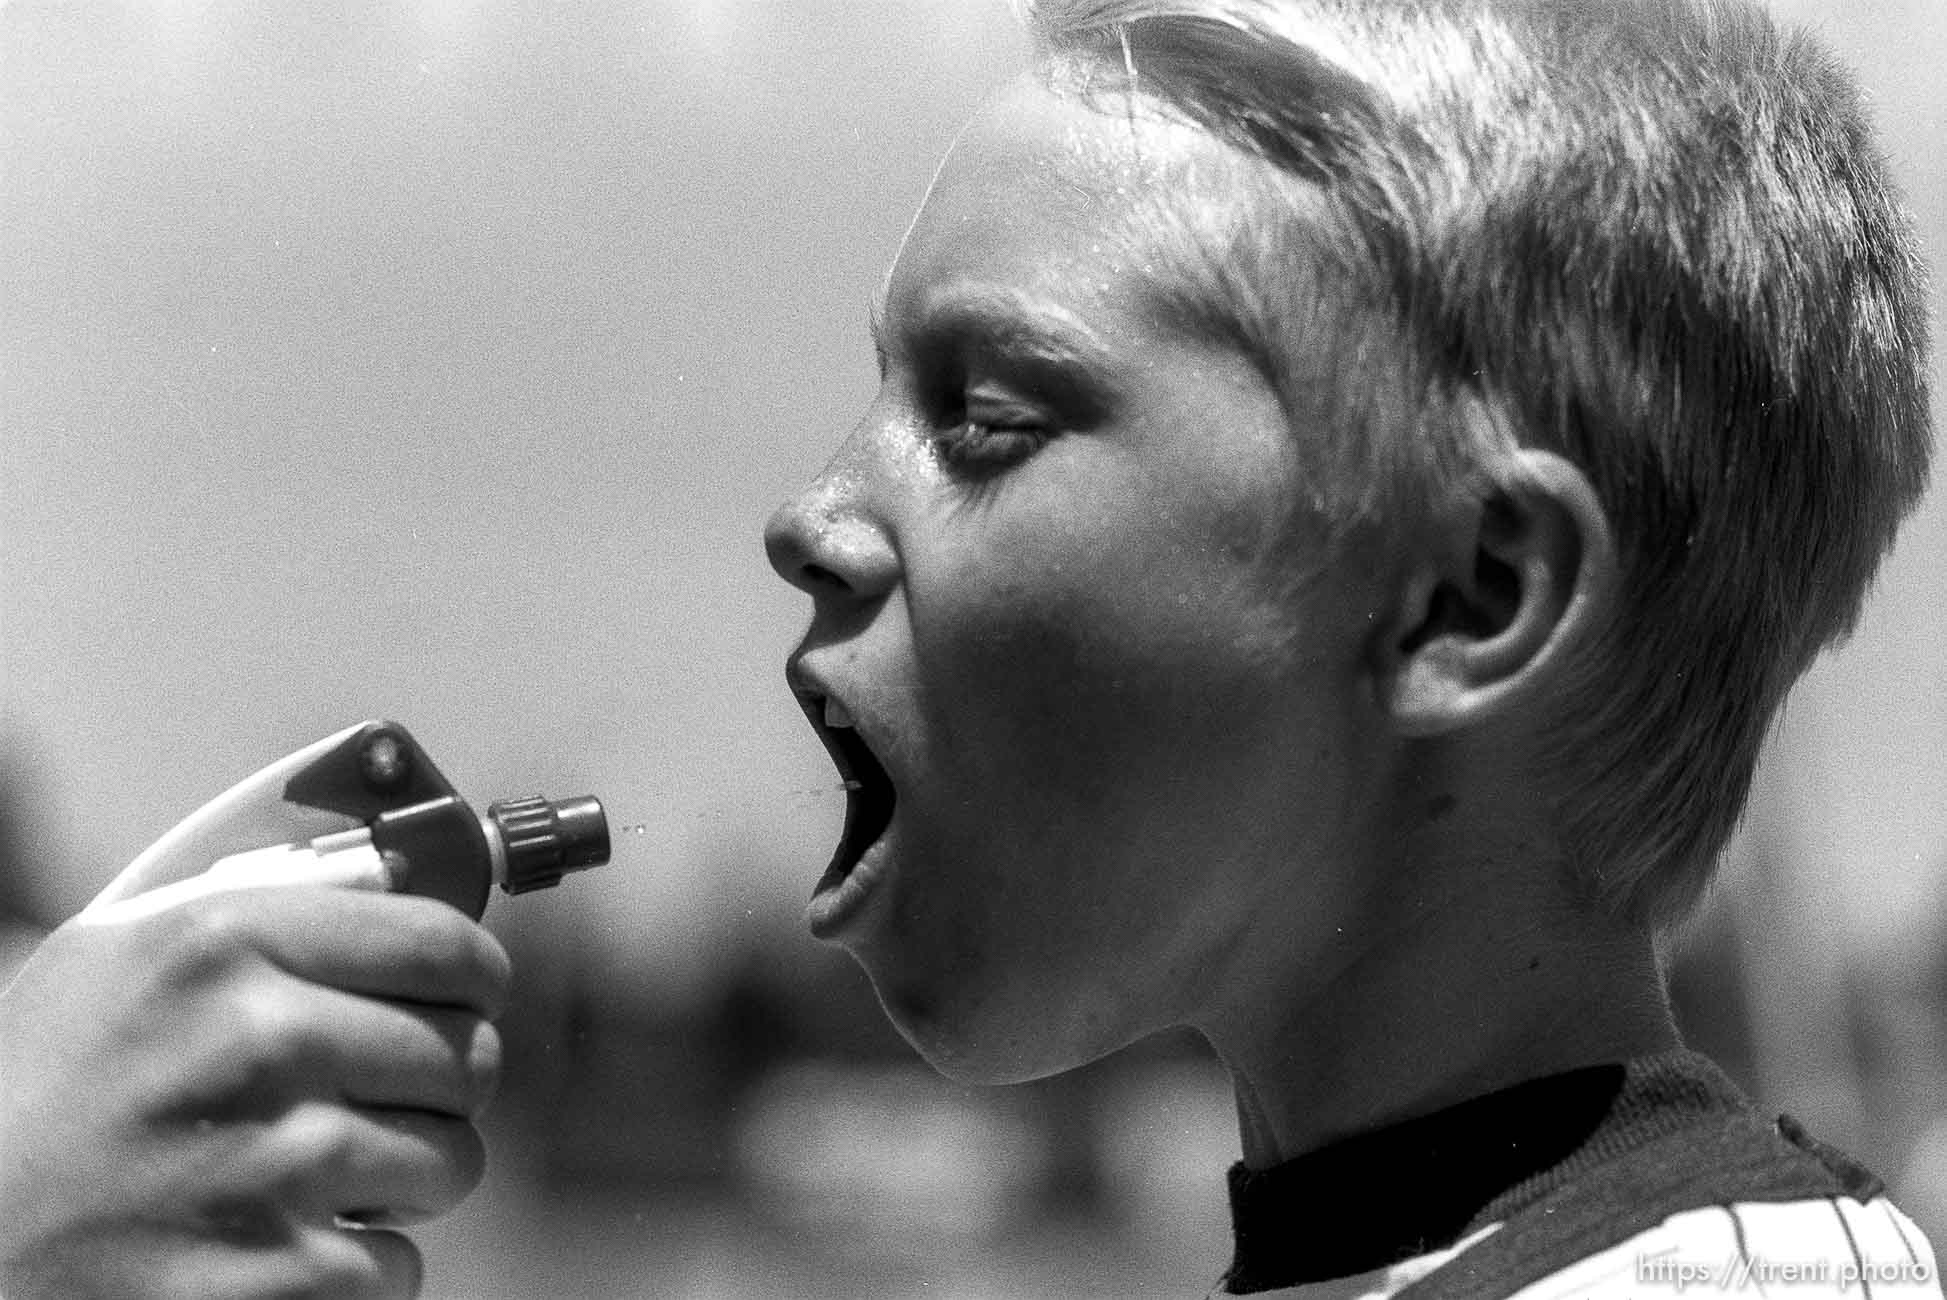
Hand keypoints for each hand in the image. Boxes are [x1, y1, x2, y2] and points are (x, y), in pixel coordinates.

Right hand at [0, 885, 508, 1298]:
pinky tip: (276, 1247)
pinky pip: (399, 1261)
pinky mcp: (280, 1276)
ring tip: (316, 1177)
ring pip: (453, 1159)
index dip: (477, 974)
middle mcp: (256, 1041)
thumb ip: (258, 902)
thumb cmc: (43, 1100)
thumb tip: (394, 876)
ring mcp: (273, 1164)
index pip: (442, 942)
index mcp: (221, 944)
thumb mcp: (115, 959)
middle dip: (442, 1085)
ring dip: (408, 1177)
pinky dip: (355, 1266)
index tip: (473, 994)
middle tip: (385, 1100)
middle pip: (466, 1055)